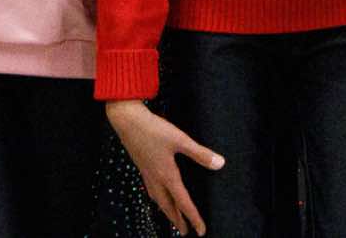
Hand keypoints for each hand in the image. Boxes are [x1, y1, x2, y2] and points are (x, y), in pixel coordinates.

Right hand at [107, 99, 221, 235]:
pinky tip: (156, 192)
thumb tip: (220, 164)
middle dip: (177, 219)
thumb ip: (199, 153)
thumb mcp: (180, 139)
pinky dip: (156, 197)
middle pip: (168, 205)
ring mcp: (146, 172)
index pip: (183, 202)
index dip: (194, 217)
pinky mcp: (140, 165)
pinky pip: (150, 188)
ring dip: (166, 210)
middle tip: (185, 231)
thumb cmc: (152, 128)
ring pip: (157, 198)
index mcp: (167, 175)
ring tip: (170, 217)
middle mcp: (155, 177)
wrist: (125, 119)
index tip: (201, 231)